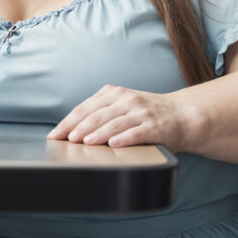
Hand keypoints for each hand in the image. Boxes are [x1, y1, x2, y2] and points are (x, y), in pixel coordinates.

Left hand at [48, 84, 191, 148]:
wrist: (183, 116)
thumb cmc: (147, 115)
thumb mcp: (123, 106)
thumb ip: (101, 113)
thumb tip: (71, 131)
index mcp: (114, 93)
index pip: (85, 108)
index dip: (68, 122)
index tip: (54, 135)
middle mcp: (126, 99)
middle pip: (96, 114)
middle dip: (77, 128)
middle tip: (65, 140)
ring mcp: (141, 112)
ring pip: (114, 123)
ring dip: (97, 133)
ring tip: (83, 142)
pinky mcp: (155, 126)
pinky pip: (137, 132)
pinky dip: (124, 138)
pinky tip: (114, 144)